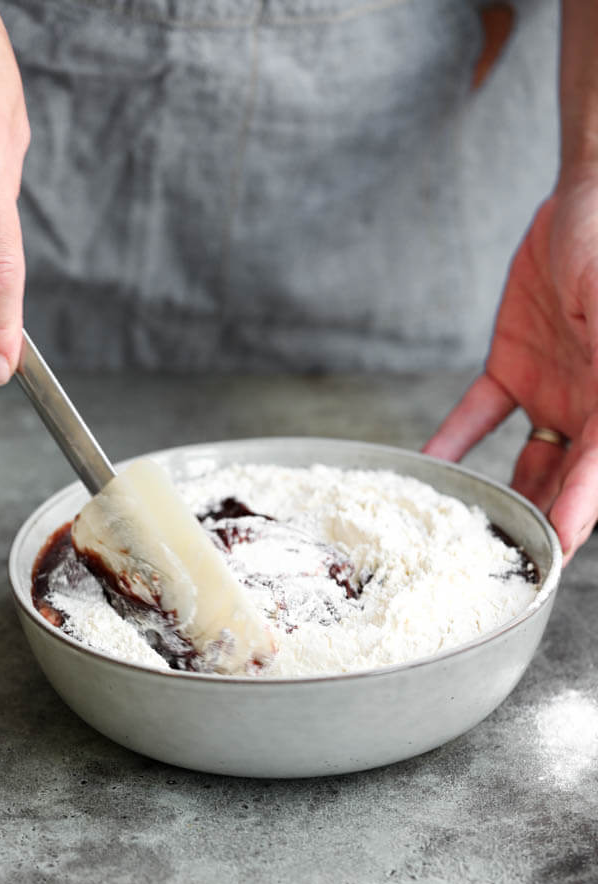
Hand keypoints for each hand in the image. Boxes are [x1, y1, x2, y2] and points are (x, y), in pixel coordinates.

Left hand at [423, 184, 597, 562]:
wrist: (586, 199)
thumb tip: (591, 470)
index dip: (578, 517)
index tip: (553, 559)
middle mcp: (591, 411)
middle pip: (564, 483)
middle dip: (536, 523)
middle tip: (498, 566)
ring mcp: (553, 395)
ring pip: (522, 463)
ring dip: (493, 496)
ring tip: (457, 534)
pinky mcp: (512, 371)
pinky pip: (477, 418)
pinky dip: (449, 443)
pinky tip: (422, 469)